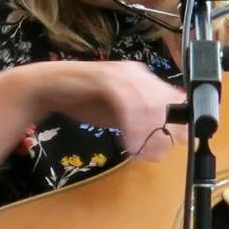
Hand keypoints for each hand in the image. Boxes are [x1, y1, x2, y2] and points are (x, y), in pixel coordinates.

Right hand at [0, 60, 180, 164]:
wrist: (48, 88)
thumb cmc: (85, 101)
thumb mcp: (120, 116)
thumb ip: (143, 124)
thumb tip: (168, 141)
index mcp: (144, 80)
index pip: (174, 98)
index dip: (181, 122)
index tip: (179, 144)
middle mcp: (137, 73)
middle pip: (165, 103)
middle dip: (165, 132)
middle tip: (157, 155)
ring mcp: (121, 74)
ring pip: (148, 105)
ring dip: (147, 134)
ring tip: (141, 153)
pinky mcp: (105, 78)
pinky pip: (126, 105)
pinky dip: (130, 128)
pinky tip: (126, 144)